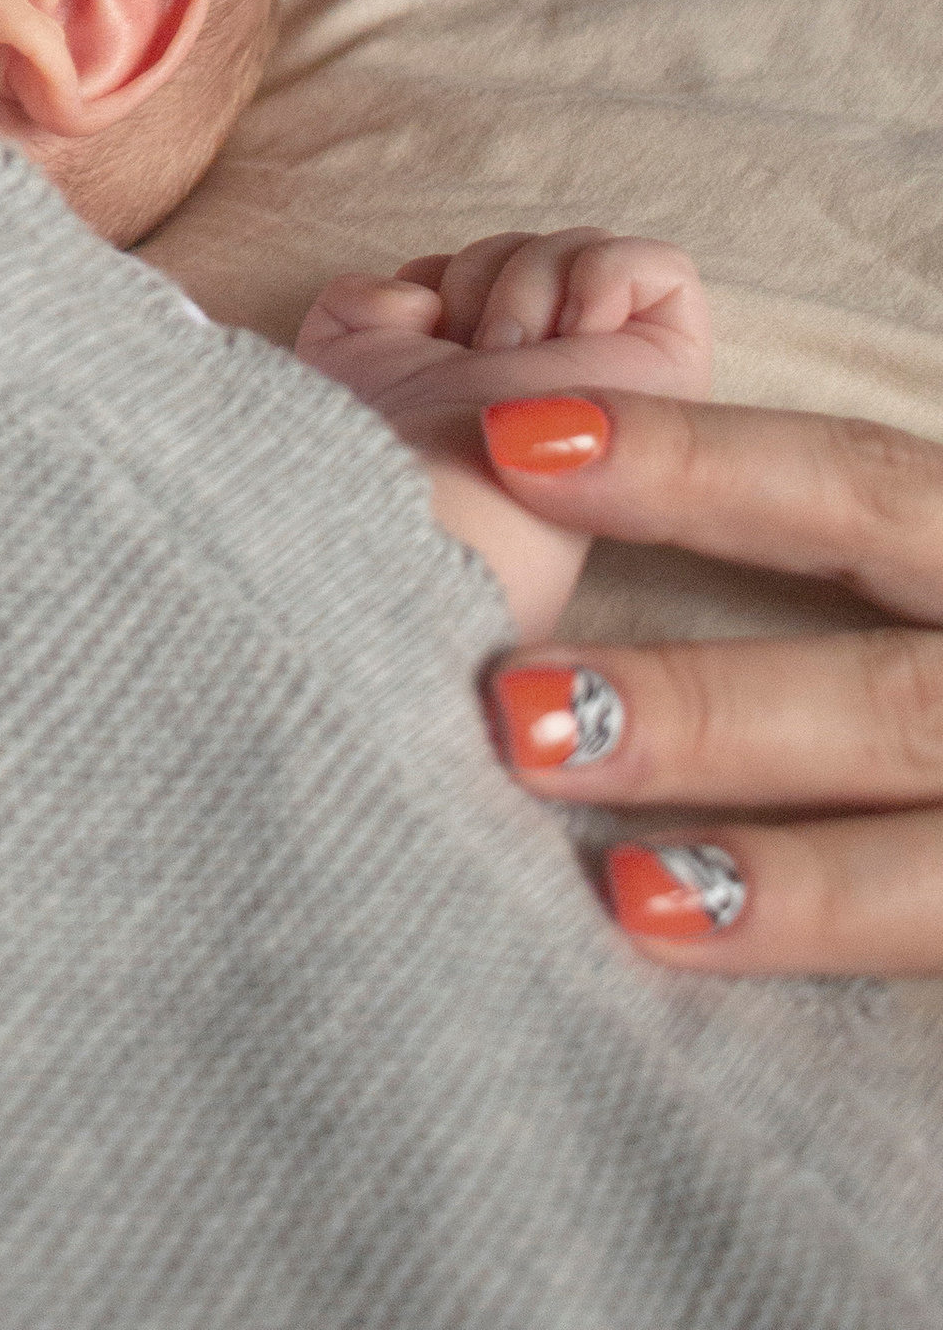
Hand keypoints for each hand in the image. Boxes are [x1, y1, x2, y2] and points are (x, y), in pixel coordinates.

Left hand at [297, 232, 711, 642]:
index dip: (445, 278)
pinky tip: (567, 335)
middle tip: (472, 351)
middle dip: (484, 274)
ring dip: (528, 280)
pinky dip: (605, 274)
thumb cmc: (377, 442)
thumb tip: (422, 302)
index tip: (424, 331)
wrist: (423, 496)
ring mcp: (619, 381)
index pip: (484, 271)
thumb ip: (369, 305)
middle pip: (534, 249)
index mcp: (489, 381)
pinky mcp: (672, 376)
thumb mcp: (344, 356)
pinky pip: (667, 271)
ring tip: (508, 353)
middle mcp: (559, 382)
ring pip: (589, 251)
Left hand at [479, 392, 942, 977]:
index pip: (865, 486)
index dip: (699, 461)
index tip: (515, 439)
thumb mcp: (938, 577)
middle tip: (516, 710)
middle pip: (896, 700)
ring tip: (627, 895)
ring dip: (793, 888)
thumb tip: (560, 478)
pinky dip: (859, 963)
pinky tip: (746, 977)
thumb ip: (861, 548)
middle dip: (709, 707)